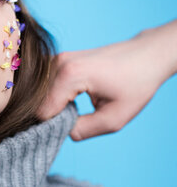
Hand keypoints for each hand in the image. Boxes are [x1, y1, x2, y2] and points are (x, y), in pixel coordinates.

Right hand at [37, 20, 175, 140]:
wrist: (148, 55)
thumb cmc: (136, 83)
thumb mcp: (114, 119)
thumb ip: (82, 131)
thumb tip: (60, 132)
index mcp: (70, 75)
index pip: (43, 113)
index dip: (55, 125)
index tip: (76, 124)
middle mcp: (58, 63)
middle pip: (39, 103)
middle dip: (54, 115)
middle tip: (79, 116)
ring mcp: (56, 58)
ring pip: (40, 95)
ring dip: (54, 105)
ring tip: (77, 105)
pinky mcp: (58, 59)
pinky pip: (44, 86)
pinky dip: (54, 95)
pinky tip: (72, 96)